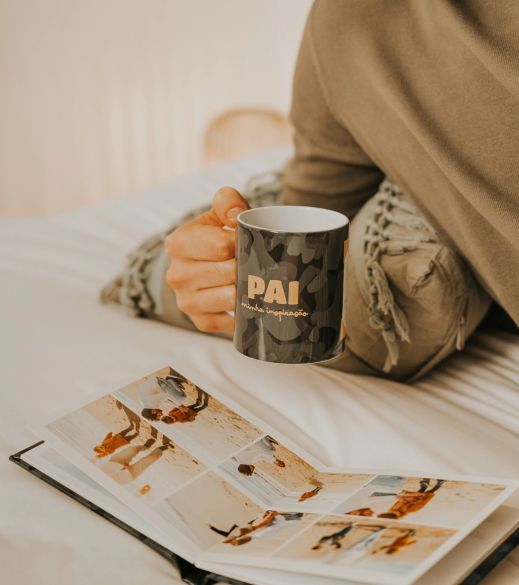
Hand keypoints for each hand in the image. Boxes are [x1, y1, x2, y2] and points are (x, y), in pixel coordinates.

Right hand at [165, 187, 248, 332]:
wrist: (211, 265)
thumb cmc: (219, 236)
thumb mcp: (220, 213)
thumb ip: (227, 202)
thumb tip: (235, 217)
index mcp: (178, 243)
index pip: (221, 246)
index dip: (244, 244)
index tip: (252, 242)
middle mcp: (176, 274)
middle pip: (229, 273)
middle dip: (250, 267)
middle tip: (262, 262)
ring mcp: (186, 301)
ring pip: (231, 297)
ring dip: (250, 289)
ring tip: (259, 280)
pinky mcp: (200, 321)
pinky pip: (231, 321)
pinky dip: (246, 312)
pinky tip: (251, 301)